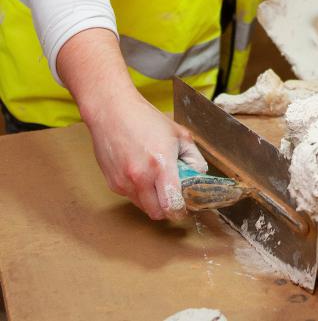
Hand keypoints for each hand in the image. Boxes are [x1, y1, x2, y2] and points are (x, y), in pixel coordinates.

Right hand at [86, 92, 206, 219]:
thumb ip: (194, 159)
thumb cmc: (146, 120)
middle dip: (168, 208)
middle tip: (173, 195)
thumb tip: (199, 177)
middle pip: (158, 213)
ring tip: (157, 180)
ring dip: (154, 201)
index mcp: (160, 165)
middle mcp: (140, 177)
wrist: (111, 111)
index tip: (185, 206)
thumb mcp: (180, 135)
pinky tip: (142, 173)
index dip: (182, 210)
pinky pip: (131, 197)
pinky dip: (140, 192)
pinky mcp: (112, 183)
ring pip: (144, 207)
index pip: (173, 205)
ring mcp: (124, 182)